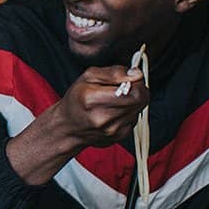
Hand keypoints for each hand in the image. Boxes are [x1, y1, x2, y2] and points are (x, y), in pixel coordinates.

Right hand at [7, 65, 146, 184]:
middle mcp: (106, 118)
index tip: (129, 78)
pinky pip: (134, 118)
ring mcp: (114, 130)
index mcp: (95, 100)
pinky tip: (114, 110)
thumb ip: (114, 72)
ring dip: (132, 101)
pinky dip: (128, 112)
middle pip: (141, 101)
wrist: (68, 127)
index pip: (135, 92)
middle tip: (125, 86)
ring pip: (139, 109)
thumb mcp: (88, 77)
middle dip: (137, 90)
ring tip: (115, 99)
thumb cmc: (76, 99)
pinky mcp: (120, 136)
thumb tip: (136, 74)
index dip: (137, 82)